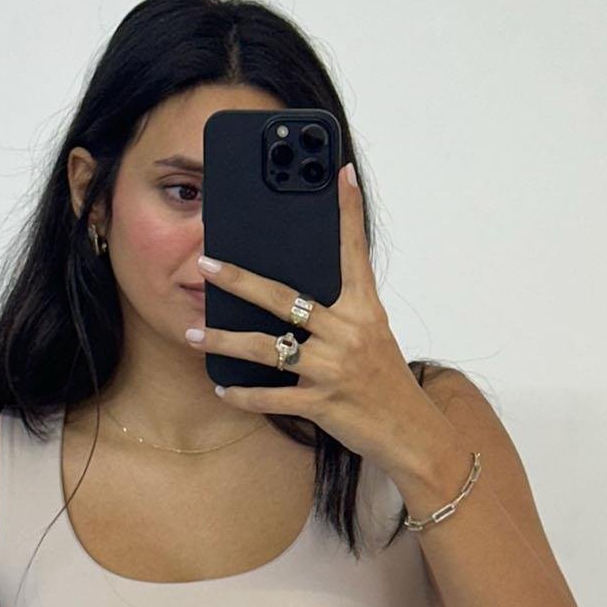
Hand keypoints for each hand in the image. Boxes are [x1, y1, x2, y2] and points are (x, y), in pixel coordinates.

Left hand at [188, 162, 449, 468]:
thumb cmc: (384, 381)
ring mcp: (334, 369)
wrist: (411, 433)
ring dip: (225, 342)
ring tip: (195, 335)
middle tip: (206, 265)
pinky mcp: (323, 403)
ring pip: (267, 349)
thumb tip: (298, 295)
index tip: (339, 173)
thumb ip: (342, 311)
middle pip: (284, 298)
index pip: (353, 252)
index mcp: (364, 309)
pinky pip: (271, 398)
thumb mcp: (373, 334)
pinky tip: (222, 389)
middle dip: (240, 280)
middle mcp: (349, 333)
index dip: (349, 212)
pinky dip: (243, 395)